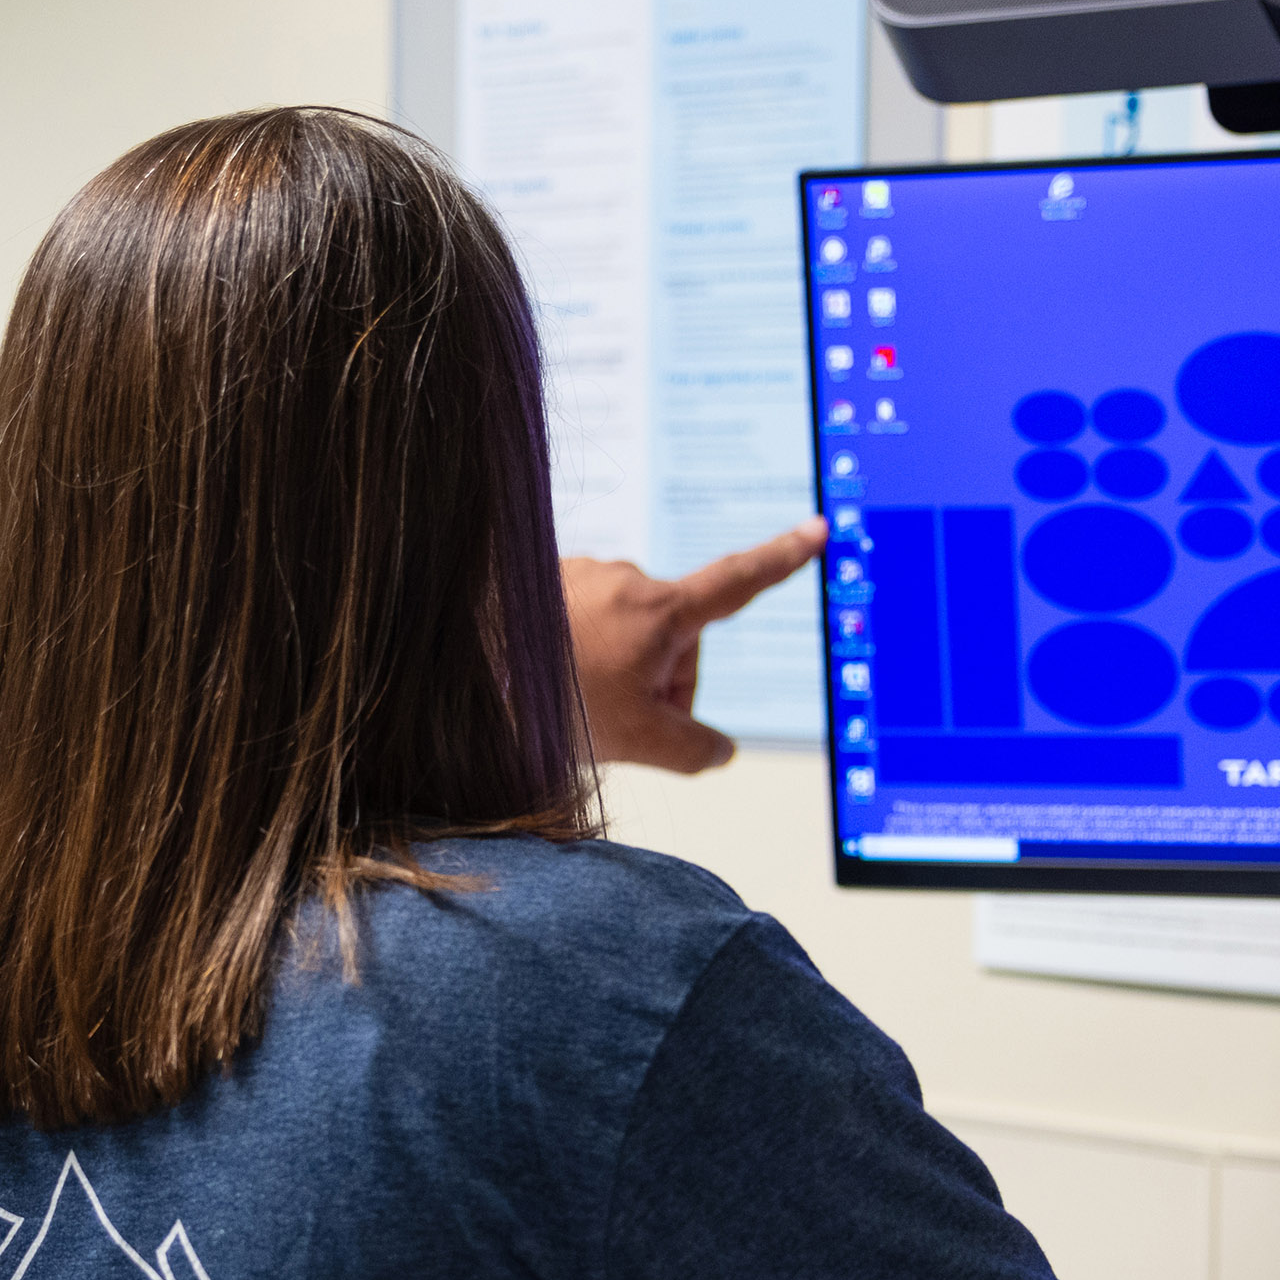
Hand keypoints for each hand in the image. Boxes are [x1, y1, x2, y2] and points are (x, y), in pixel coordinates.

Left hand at [565, 521, 828, 772]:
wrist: (462, 677)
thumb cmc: (547, 703)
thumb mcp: (637, 743)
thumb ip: (696, 750)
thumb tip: (720, 750)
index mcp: (661, 611)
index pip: (739, 581)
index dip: (783, 558)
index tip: (818, 528)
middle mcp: (626, 580)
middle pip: (677, 639)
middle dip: (662, 681)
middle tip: (621, 719)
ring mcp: (583, 576)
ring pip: (630, 635)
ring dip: (618, 669)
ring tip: (574, 702)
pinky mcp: (548, 582)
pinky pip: (588, 625)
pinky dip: (581, 655)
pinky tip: (552, 682)